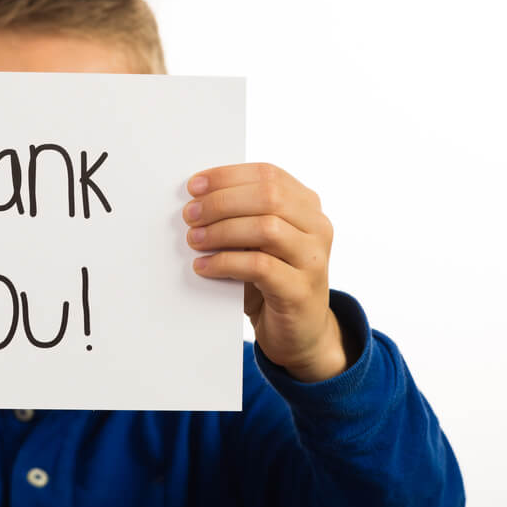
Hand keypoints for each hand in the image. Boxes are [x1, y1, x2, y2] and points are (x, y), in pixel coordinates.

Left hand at [183, 163, 356, 381]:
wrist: (299, 332)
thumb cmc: (270, 281)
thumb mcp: (258, 242)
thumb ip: (240, 217)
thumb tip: (196, 201)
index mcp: (306, 206)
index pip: (268, 174)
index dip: (228, 176)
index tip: (194, 186)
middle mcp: (317, 227)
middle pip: (269, 196)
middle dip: (221, 202)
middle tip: (189, 215)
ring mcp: (313, 259)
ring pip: (266, 228)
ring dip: (221, 231)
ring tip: (194, 240)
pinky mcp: (300, 290)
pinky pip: (260, 266)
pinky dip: (225, 262)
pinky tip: (204, 266)